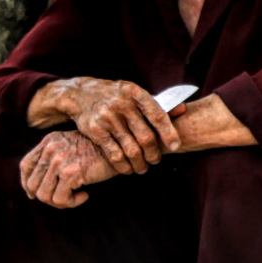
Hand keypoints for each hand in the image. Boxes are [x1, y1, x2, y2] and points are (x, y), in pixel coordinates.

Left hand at [19, 131, 116, 208]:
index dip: (27, 183)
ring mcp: (60, 161)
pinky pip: (60, 199)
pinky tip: (85, 195)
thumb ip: (54, 158)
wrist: (123, 150)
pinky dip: (72, 202)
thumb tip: (33, 189)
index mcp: (50, 141)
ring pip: (44, 195)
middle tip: (65, 198)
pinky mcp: (71, 173)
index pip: (25, 165)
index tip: (34, 194)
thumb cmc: (101, 152)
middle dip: (47, 196)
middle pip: (33, 184)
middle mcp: (51, 149)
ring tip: (75, 197)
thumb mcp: (73, 147)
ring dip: (60, 202)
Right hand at [30, 77, 180, 173]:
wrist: (78, 94)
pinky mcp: (95, 130)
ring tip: (143, 167)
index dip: (169, 133)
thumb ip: (157, 103)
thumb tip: (183, 110)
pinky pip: (114, 153)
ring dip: (140, 163)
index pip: (157, 115)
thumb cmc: (114, 95)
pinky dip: (123, 166)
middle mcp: (122, 104)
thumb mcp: (133, 93)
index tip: (175, 146)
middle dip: (154, 153)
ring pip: (131, 148)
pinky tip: (128, 169)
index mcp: (135, 93)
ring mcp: (108, 117)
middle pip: (145, 136)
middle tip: (156, 160)